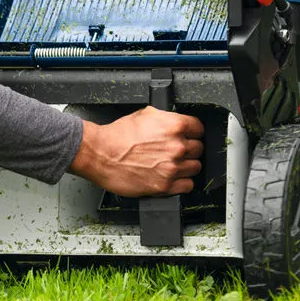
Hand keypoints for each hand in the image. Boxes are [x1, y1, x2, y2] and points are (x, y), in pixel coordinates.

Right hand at [68, 106, 203, 196]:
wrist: (100, 154)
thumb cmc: (117, 136)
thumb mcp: (145, 114)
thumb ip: (165, 118)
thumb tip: (174, 121)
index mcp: (174, 126)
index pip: (199, 128)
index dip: (193, 131)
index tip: (189, 135)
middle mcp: (176, 147)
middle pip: (199, 148)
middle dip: (189, 148)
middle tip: (177, 150)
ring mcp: (172, 168)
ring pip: (195, 167)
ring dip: (186, 165)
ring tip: (173, 163)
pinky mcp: (164, 186)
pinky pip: (188, 185)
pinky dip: (182, 182)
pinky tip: (172, 176)